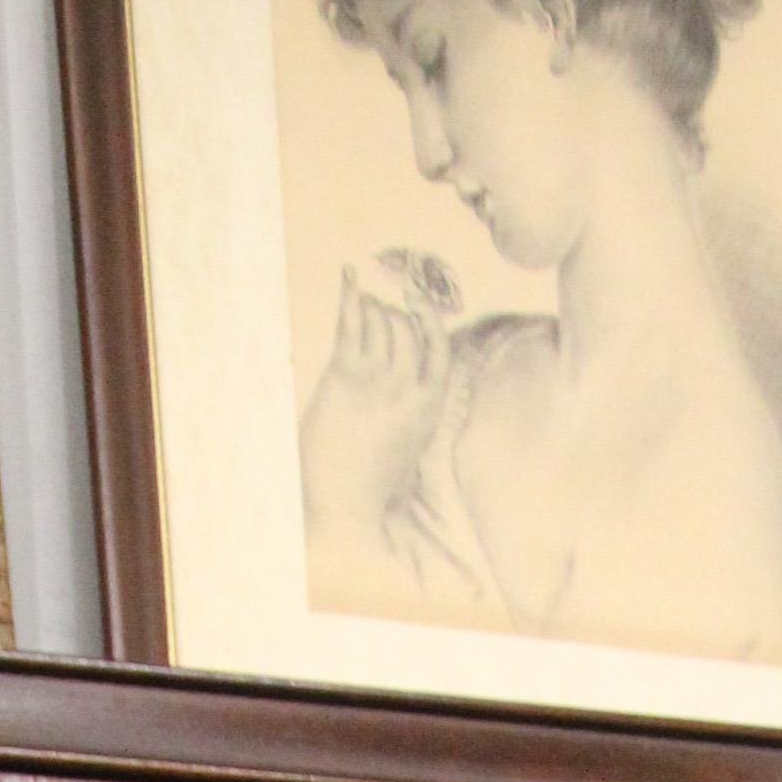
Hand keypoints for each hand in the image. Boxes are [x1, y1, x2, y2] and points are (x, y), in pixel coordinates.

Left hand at [301, 274, 444, 544]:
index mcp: (428, 407)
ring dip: (369, 306)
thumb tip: (406, 370)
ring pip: (379, 321)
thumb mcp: (408, 442)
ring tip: (360, 304)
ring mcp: (377, 383)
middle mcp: (406, 390)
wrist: (344, 505)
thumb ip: (413, 408)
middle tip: (374, 309)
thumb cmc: (373, 479)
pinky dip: (350, 294)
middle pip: (403, 328)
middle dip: (389, 311)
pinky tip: (348, 276)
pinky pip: (351, 323)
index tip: (413, 296)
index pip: (436, 346)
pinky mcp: (345, 378)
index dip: (426, 316)